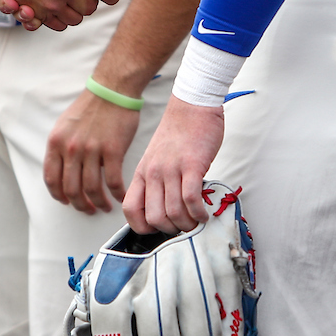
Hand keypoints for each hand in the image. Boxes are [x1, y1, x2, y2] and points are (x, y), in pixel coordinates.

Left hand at [44, 89, 140, 214]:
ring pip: (92, 189)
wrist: (112, 90)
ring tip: (104, 206)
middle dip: (79, 205)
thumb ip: (61, 147)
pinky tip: (120, 197)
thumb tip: (62, 170)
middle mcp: (71, 148)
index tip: (67, 202)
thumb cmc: (90, 107)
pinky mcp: (113, 150)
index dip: (59, 195)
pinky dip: (117, 194)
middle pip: (71, 189)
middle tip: (87, 209)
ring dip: (98, 203)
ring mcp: (91, 150)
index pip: (51, 179)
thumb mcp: (65, 125)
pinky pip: (113, 181)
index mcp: (56, 143)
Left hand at [123, 97, 224, 233]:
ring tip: (196, 221)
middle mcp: (153, 173)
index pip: (130, 209)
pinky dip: (199, 213)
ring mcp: (172, 169)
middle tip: (183, 227)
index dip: (142, 227)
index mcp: (142, 173)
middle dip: (170, 230)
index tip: (158, 229)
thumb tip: (165, 210)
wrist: (192, 106)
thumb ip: (156, 182)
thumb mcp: (156, 158)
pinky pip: (191, 200)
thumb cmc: (178, 133)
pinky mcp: (192, 165)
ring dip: (188, 225)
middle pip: (154, 218)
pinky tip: (204, 213)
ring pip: (174, 213)